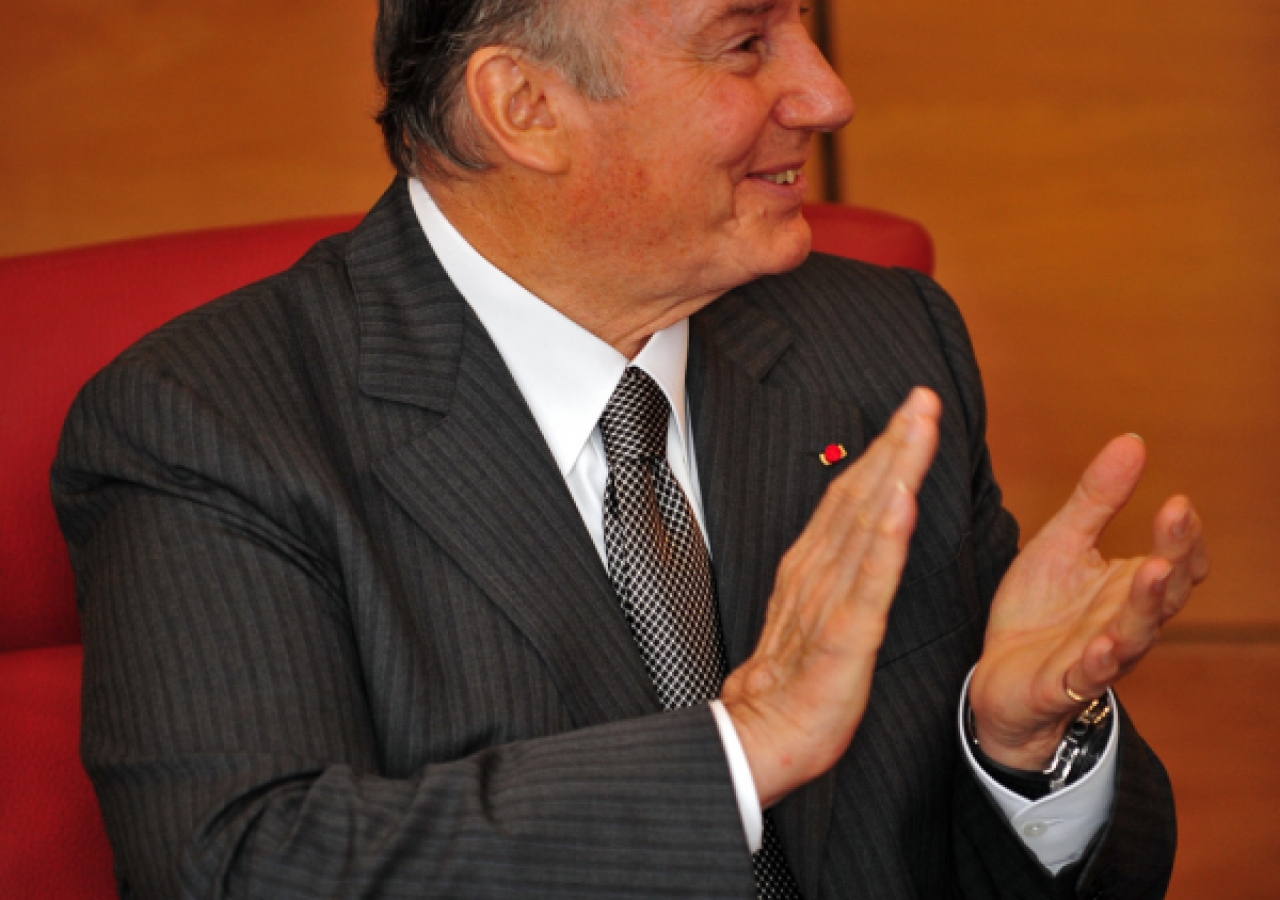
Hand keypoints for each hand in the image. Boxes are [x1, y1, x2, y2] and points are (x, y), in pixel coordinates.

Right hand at [721, 388, 939, 807]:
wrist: (762, 736)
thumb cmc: (795, 681)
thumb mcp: (817, 610)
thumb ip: (838, 567)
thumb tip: (865, 528)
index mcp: (813, 564)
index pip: (852, 493)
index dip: (884, 448)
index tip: (912, 409)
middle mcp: (818, 570)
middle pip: (860, 493)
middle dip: (895, 441)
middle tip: (923, 396)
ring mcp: (829, 599)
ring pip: (867, 522)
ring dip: (894, 469)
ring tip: (917, 427)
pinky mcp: (842, 635)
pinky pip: (867, 580)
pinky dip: (885, 538)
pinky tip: (901, 502)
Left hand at [969, 435, 1209, 769]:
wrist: (998, 679)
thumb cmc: (1039, 612)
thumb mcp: (1062, 544)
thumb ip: (1097, 500)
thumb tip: (1133, 441)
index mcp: (1129, 589)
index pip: (1177, 562)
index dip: (1183, 536)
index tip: (1179, 500)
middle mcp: (1126, 624)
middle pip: (1163, 593)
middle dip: (1173, 557)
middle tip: (1176, 518)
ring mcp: (1099, 657)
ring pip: (1134, 634)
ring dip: (1145, 603)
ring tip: (1152, 570)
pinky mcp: (1064, 685)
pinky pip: (1088, 676)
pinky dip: (1097, 663)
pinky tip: (1102, 645)